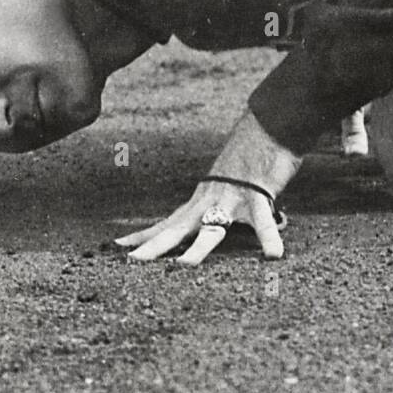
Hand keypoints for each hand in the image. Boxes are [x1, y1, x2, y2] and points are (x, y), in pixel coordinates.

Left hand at [115, 110, 300, 265]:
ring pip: (212, 228)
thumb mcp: (226, 182)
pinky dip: (269, 239)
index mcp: (201, 199)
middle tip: (131, 260)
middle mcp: (210, 200)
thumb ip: (218, 203)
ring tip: (184, 266)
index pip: (168, 221)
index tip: (119, 244)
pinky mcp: (258, 198)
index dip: (145, 234)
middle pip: (178, 228)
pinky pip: (264, 222)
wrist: (267, 126)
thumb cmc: (249, 156)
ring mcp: (232, 199)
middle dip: (154, 245)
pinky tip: (273, 255)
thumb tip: (215, 218)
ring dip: (198, 248)